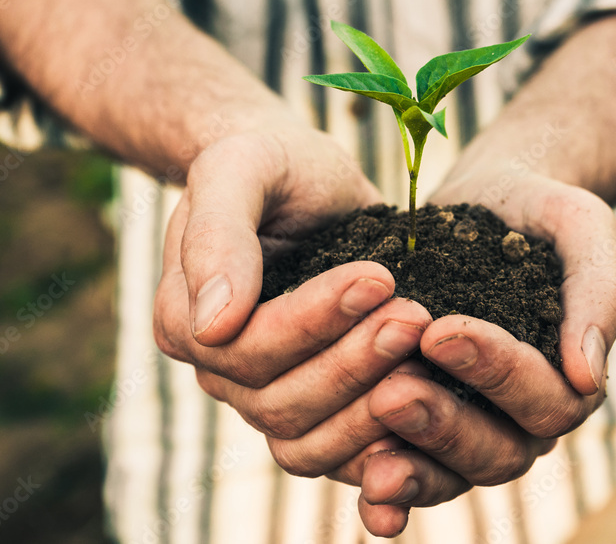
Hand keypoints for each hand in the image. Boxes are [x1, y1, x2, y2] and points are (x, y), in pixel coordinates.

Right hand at [153, 127, 432, 475]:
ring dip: (374, 402)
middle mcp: (219, 369)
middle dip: (354, 361)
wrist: (303, 178)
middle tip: (416, 315)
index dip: (311, 321)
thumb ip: (217, 234)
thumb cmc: (270, 163)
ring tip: (425, 343)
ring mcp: (264, 394)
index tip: (378, 277)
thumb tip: (211, 324)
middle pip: (280, 402)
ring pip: (311, 440)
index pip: (244, 347)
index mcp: (184, 318)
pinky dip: (382, 444)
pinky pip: (339, 453)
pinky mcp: (314, 408)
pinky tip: (431, 405)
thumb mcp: (239, 169)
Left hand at [352, 169, 615, 536]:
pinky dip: (386, 480)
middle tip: (391, 393)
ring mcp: (474, 425)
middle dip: (444, 425)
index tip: (439, 331)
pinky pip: (410, 466)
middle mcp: (524, 417)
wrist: (489, 197)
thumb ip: (599, 293)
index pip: (548, 402)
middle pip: (498, 453)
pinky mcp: (424, 422)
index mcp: (571, 379)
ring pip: (452, 472)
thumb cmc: (543, 209)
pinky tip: (361, 483)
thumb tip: (588, 377)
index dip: (496, 372)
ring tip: (363, 425)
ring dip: (410, 461)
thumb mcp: (581, 228)